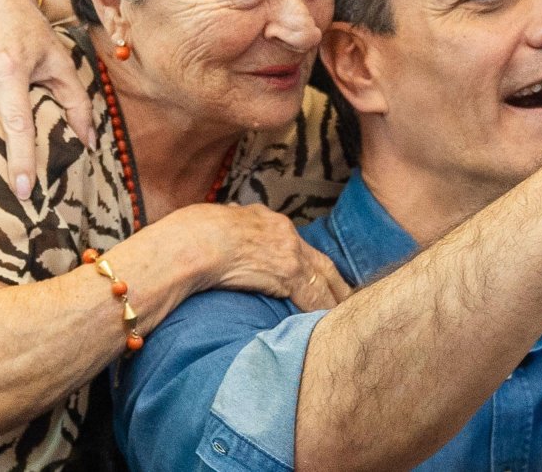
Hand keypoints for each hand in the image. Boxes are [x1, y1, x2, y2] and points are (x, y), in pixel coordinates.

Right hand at [179, 203, 352, 310]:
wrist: (194, 241)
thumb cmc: (194, 234)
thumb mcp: (219, 220)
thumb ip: (232, 223)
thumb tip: (230, 217)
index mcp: (268, 221)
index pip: (299, 246)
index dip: (310, 263)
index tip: (318, 276)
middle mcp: (285, 234)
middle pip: (321, 262)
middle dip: (335, 281)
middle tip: (347, 297)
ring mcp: (289, 253)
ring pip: (322, 280)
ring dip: (333, 300)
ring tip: (344, 316)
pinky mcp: (287, 273)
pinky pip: (312, 296)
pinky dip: (321, 310)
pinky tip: (327, 323)